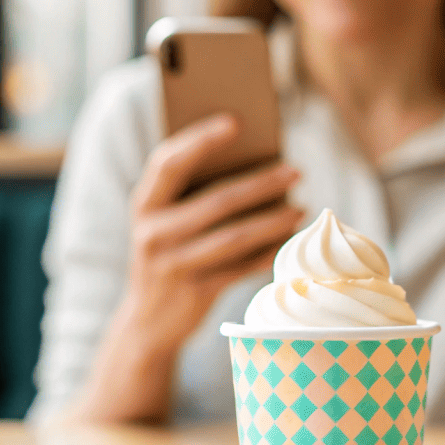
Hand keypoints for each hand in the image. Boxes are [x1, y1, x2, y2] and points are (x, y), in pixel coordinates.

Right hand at [123, 113, 301, 350]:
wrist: (146, 322)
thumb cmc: (168, 256)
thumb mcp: (166, 222)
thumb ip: (193, 194)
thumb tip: (255, 160)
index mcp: (143, 204)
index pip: (168, 162)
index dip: (201, 140)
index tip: (237, 122)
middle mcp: (153, 233)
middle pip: (216, 201)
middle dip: (261, 183)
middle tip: (296, 169)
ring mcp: (173, 265)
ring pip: (234, 236)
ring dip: (273, 220)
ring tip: (301, 207)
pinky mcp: (196, 292)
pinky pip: (241, 267)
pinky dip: (268, 252)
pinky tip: (290, 239)